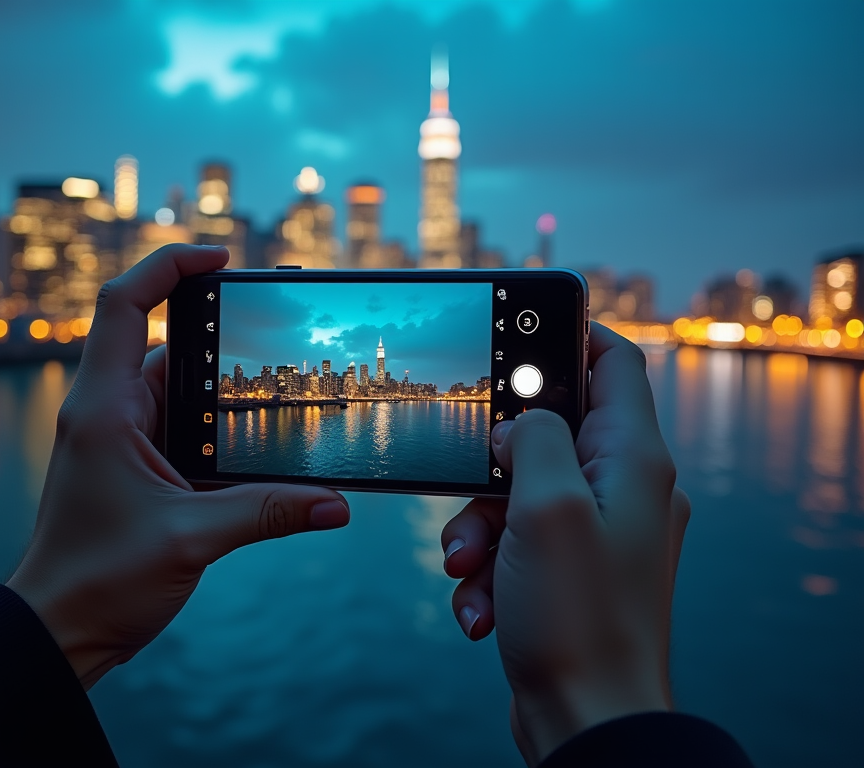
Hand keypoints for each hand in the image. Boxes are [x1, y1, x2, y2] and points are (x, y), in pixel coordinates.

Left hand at [7, 244, 349, 690]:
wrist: (59, 630)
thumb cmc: (99, 582)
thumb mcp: (191, 540)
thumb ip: (268, 513)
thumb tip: (337, 503)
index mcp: (104, 409)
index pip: (124, 305)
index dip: (170, 266)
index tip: (222, 258)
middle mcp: (108, 412)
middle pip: (162, 341)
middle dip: (216, 330)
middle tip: (272, 326)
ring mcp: (120, 438)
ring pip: (177, 387)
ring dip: (220, 387)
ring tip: (274, 390)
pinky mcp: (135, 465)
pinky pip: (180, 424)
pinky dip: (214, 424)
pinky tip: (252, 440)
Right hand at [442, 323, 689, 763]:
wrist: (586, 721)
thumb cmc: (578, 618)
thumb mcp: (547, 506)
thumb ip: (533, 437)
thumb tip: (520, 416)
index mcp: (634, 461)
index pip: (616, 364)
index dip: (571, 335)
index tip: (519, 329)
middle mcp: (624, 490)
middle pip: (550, 433)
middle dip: (494, 462)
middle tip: (469, 479)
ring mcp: (596, 532)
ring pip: (519, 493)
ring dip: (479, 525)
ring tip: (470, 567)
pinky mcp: (569, 571)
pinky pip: (516, 542)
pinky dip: (489, 566)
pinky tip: (482, 607)